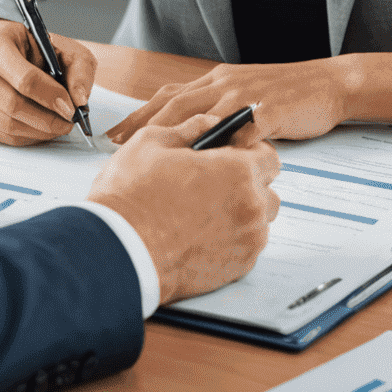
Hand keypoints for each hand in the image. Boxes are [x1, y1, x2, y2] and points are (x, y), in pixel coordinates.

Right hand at [0, 18, 96, 145]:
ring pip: (10, 126)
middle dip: (49, 119)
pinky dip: (30, 137)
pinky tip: (41, 126)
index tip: (71, 107)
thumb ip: (79, 68)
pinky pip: (6, 137)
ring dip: (42, 131)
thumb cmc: (31, 49)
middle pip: (15, 105)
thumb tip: (80, 99)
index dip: (51, 96)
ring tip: (59, 124)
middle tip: (70, 120)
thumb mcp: (61, 47)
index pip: (24, 79)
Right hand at [89, 114, 280, 304]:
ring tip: (205, 208)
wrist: (122, 250)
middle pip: (268, 189)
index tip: (231, 154)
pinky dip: (231, 237)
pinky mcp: (239, 267)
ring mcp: (247, 240)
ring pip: (259, 219)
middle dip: (248, 182)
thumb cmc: (133, 195)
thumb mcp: (152, 142)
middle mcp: (251, 206)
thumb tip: (208, 123)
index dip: (249, 152)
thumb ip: (189, 128)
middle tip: (213, 182)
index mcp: (237, 169)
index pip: (269, 155)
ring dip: (242, 211)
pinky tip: (200, 231)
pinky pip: (247, 245)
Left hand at [106, 58, 350, 145]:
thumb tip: (187, 140)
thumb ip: (218, 113)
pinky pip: (240, 131)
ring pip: (200, 114)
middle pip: (174, 104)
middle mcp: (224, 84)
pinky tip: (205, 164)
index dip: (139, 115)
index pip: (168, 97)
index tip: (115, 134)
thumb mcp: (244, 98)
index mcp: (216, 81)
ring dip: (171, 135)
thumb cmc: (285, 96)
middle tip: (116, 146)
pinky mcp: (267, 112)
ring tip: (148, 156)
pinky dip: (221, 145)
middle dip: (141, 125)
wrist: (328, 84)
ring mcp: (244, 97)